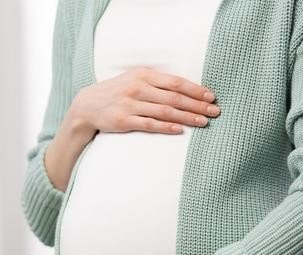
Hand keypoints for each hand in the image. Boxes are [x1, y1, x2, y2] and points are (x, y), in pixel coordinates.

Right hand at [68, 66, 219, 135]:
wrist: (87, 105)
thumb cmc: (118, 92)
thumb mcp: (135, 79)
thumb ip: (157, 83)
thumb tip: (186, 90)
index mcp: (144, 75)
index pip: (176, 82)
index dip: (196, 89)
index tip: (212, 97)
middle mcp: (138, 88)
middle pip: (174, 97)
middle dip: (197, 105)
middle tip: (215, 112)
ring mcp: (130, 105)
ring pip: (165, 111)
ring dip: (187, 117)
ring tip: (203, 122)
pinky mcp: (124, 121)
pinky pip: (149, 124)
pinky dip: (166, 127)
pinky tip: (179, 130)